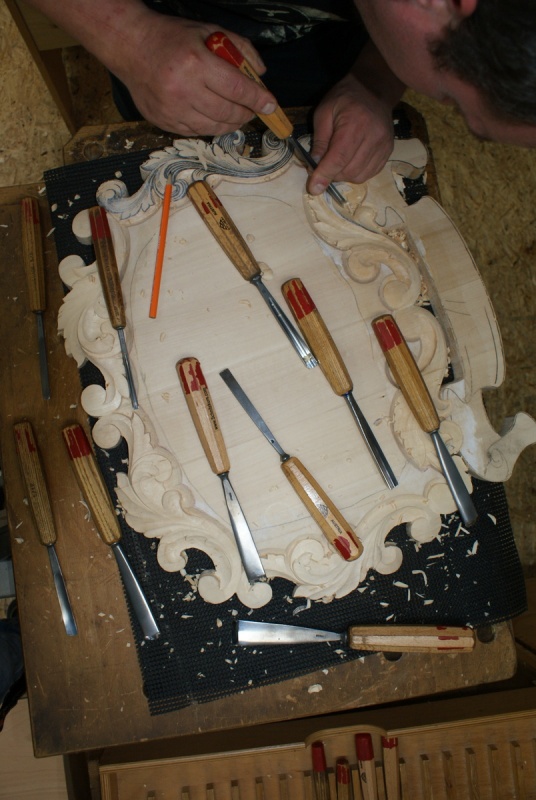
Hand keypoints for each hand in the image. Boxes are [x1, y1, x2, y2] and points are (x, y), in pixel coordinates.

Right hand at [116, 18, 276, 134]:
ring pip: (213, 127)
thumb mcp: (208, 31)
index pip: (237, 89)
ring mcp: (172, 109)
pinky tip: (213, 115)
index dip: (258, 100)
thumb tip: (260, 74)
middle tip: (252, 109)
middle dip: (246, 113)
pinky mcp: (163, 121)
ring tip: (235, 114)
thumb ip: (239, 48)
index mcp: (196, 63)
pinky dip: (210, 126)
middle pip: (228, 112)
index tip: (270, 105)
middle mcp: (183, 89)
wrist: (130, 47)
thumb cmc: (171, 38)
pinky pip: (196, 131)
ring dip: (230, 123)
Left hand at [307, 73, 395, 192]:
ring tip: (338, 161)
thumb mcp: (324, 112)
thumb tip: (314, 166)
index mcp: (355, 124)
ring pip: (359, 176)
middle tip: (324, 165)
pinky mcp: (388, 151)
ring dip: (344, 175)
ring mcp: (384, 145)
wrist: (373, 89)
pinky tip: (350, 161)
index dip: (325, 175)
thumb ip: (319, 140)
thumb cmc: (345, 99)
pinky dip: (356, 173)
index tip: (314, 188)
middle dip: (333, 174)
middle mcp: (373, 136)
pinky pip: (370, 173)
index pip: (339, 158)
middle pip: (349, 171)